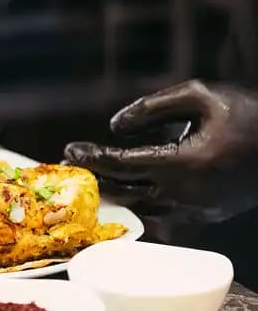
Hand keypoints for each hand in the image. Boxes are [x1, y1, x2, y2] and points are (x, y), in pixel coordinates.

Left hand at [64, 80, 257, 224]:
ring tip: (97, 177)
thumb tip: (116, 126)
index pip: (123, 164)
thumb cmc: (247, 113)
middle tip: (73, 166)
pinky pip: (166, 214)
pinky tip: (132, 189)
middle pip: (126, 191)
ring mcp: (197, 209)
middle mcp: (185, 193)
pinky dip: (144, 202)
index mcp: (182, 163)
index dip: (93, 157)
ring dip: (118, 193)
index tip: (71, 150)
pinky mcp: (208, 215)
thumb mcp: (200, 95)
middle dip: (97, 178)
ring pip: (143, 207)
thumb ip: (152, 108)